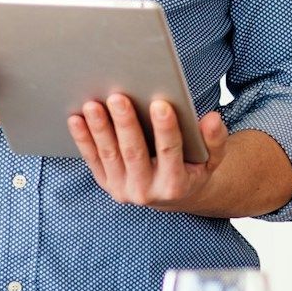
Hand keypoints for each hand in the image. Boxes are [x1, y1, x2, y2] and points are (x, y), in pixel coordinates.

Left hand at [69, 95, 228, 208]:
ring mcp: (123, 189)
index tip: (160, 104)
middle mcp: (147, 192)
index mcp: (175, 184)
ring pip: (109, 155)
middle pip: (134, 153)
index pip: (169, 152)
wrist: (175, 193)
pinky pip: (92, 160)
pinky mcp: (106, 184)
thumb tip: (212, 119)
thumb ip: (215, 139)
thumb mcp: (212, 157)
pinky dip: (83, 139)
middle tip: (118, 97)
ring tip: (93, 104)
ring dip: (99, 129)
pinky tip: (76, 119)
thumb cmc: (194, 166)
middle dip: (125, 124)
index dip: (165, 129)